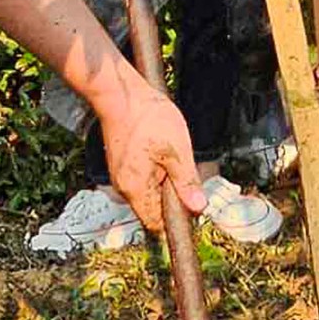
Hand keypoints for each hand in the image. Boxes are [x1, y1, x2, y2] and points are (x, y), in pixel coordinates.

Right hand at [94, 71, 203, 230]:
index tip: (192, 206)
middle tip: (185, 172)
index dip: (176, 220)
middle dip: (171, 198)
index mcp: (136, 190)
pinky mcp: (120, 164)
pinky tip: (160, 151)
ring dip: (164, 182)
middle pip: (152, 209)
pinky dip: (154, 171)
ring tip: (171, 156)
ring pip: (148, 192)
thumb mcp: (177, 150)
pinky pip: (141, 178)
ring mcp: (120, 176)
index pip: (156, 225)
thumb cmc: (148, 119)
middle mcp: (123, 188)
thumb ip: (187, 182)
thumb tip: (198, 207)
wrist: (120, 95)